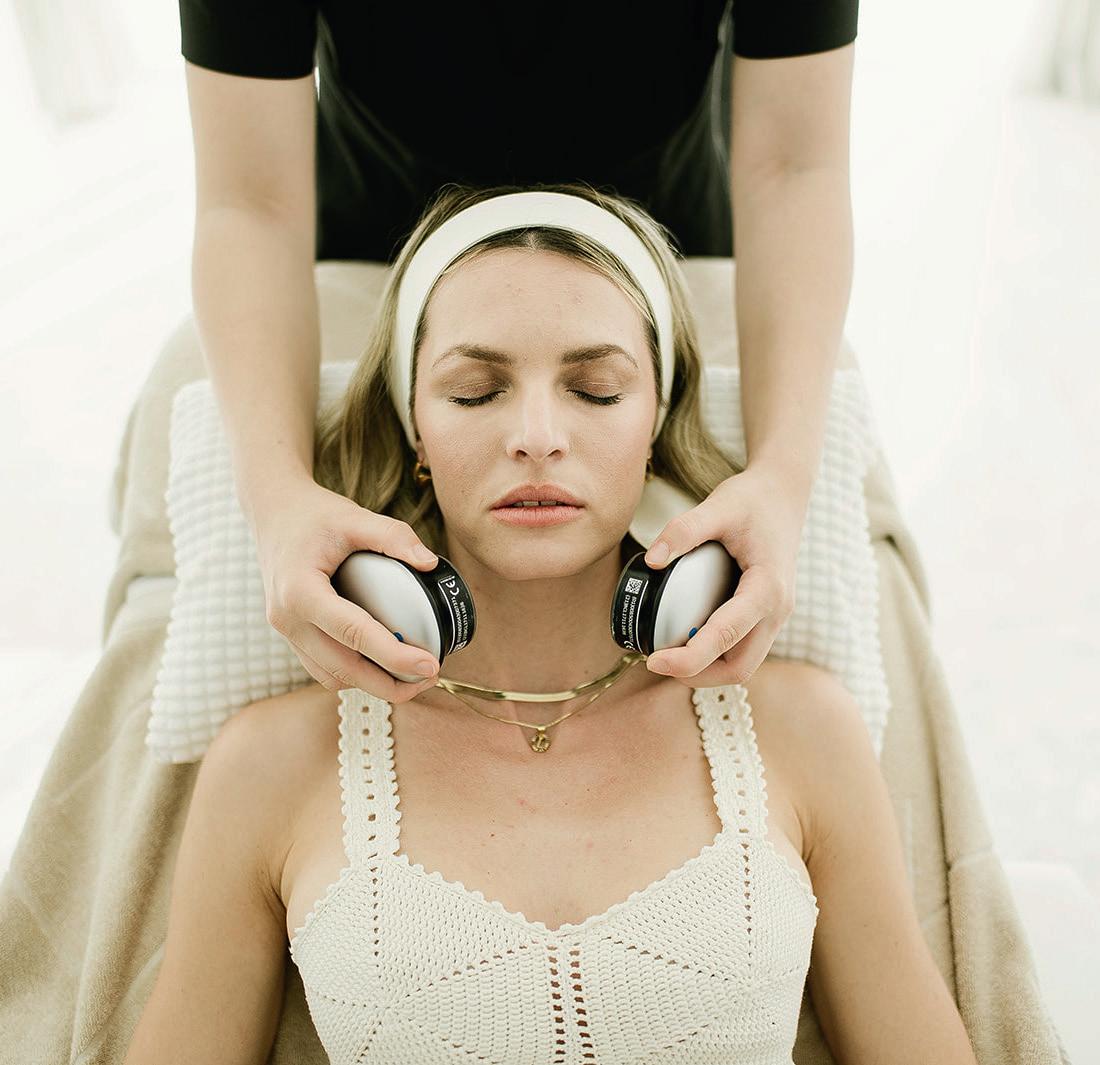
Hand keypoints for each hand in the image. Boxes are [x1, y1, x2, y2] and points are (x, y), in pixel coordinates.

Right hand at [252, 477, 442, 701]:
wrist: (272, 511)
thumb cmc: (313, 514)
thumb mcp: (354, 516)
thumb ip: (394, 536)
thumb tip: (431, 564)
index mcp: (300, 591)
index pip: (354, 635)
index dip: (395, 657)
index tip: (429, 665)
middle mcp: (287, 618)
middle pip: (343, 669)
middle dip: (389, 684)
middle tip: (430, 678)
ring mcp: (285, 630)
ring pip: (331, 676)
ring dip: (371, 685)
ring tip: (411, 677)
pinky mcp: (291, 634)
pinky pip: (322, 668)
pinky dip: (353, 675)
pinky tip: (382, 666)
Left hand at [642, 464, 807, 686]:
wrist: (785, 492)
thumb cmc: (753, 499)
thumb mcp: (718, 506)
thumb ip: (683, 530)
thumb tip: (651, 560)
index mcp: (768, 588)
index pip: (726, 637)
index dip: (689, 658)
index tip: (654, 661)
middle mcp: (778, 610)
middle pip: (739, 668)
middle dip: (698, 674)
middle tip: (656, 662)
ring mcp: (777, 615)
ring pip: (745, 664)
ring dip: (708, 670)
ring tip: (669, 656)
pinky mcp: (769, 614)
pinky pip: (745, 649)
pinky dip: (717, 656)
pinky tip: (687, 641)